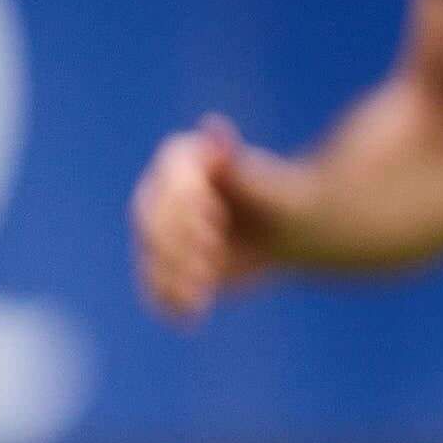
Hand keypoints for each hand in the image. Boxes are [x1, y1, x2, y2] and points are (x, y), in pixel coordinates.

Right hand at [129, 115, 298, 322]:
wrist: (293, 228)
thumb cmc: (285, 200)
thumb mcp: (272, 185)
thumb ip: (240, 168)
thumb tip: (213, 126)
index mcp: (182, 161)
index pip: (165, 183)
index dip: (182, 203)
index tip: (215, 218)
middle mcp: (162, 195)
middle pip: (150, 221)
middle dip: (177, 243)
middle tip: (212, 258)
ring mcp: (161, 231)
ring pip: (149, 255)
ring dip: (170, 276)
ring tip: (200, 292)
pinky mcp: (167, 264)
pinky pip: (156, 285)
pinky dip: (169, 302)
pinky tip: (190, 317)